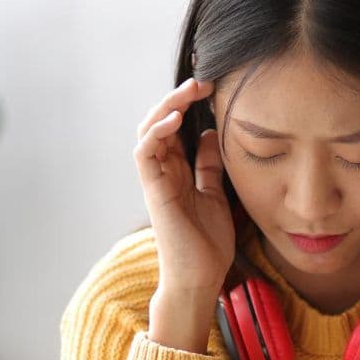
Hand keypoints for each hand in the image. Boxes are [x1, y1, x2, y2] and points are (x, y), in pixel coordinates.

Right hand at [132, 76, 233, 303]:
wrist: (200, 278)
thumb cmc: (206, 243)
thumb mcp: (215, 194)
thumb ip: (209, 166)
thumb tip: (211, 135)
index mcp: (177, 172)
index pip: (175, 128)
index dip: (187, 104)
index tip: (212, 88)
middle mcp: (162, 172)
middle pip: (159, 123)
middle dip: (177, 98)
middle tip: (202, 81)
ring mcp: (155, 180)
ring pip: (148, 132)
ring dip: (166, 107)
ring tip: (188, 90)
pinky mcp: (154, 190)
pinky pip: (145, 153)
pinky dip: (157, 132)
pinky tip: (175, 118)